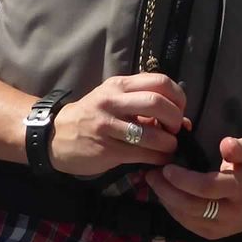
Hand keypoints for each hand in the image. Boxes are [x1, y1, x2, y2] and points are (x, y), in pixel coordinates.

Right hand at [49, 73, 189, 176]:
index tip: (179, 111)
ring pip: (152, 134)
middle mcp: (113, 101)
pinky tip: (158, 160)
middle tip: (175, 131)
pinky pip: (142, 154)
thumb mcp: (115, 102)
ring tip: (168, 148)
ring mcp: (108, 125)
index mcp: (119, 85)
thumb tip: (185, 121)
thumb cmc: (92, 116)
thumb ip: (146, 106)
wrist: (56, 135)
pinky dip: (158, 159)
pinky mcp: (107, 148)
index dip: (178, 97)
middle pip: (158, 103)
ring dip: (169, 144)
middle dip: (175, 120)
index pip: (160, 81)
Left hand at [148, 135, 241, 240]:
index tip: (166, 168)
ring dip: (166, 200)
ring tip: (153, 182)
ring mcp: (221, 228)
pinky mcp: (213, 235)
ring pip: (186, 217)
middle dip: (167, 191)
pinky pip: (187, 223)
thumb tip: (226, 145)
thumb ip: (240, 148)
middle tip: (151, 175)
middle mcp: (230, 214)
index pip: (207, 187)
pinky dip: (172, 209)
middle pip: (192, 206)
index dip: (183, 179)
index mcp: (240, 190)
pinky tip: (164, 195)